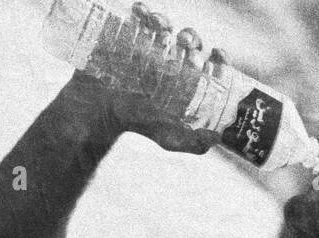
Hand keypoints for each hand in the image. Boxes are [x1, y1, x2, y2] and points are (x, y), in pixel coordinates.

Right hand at [71, 9, 223, 155]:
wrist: (99, 114)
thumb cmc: (137, 122)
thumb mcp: (168, 137)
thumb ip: (192, 143)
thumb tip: (217, 138)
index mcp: (186, 76)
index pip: (209, 61)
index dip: (218, 57)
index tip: (217, 55)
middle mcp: (171, 56)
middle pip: (188, 39)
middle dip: (190, 37)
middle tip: (184, 44)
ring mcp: (149, 43)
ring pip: (165, 25)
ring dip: (166, 21)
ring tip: (159, 27)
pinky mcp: (129, 35)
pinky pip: (136, 17)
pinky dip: (140, 11)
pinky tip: (139, 11)